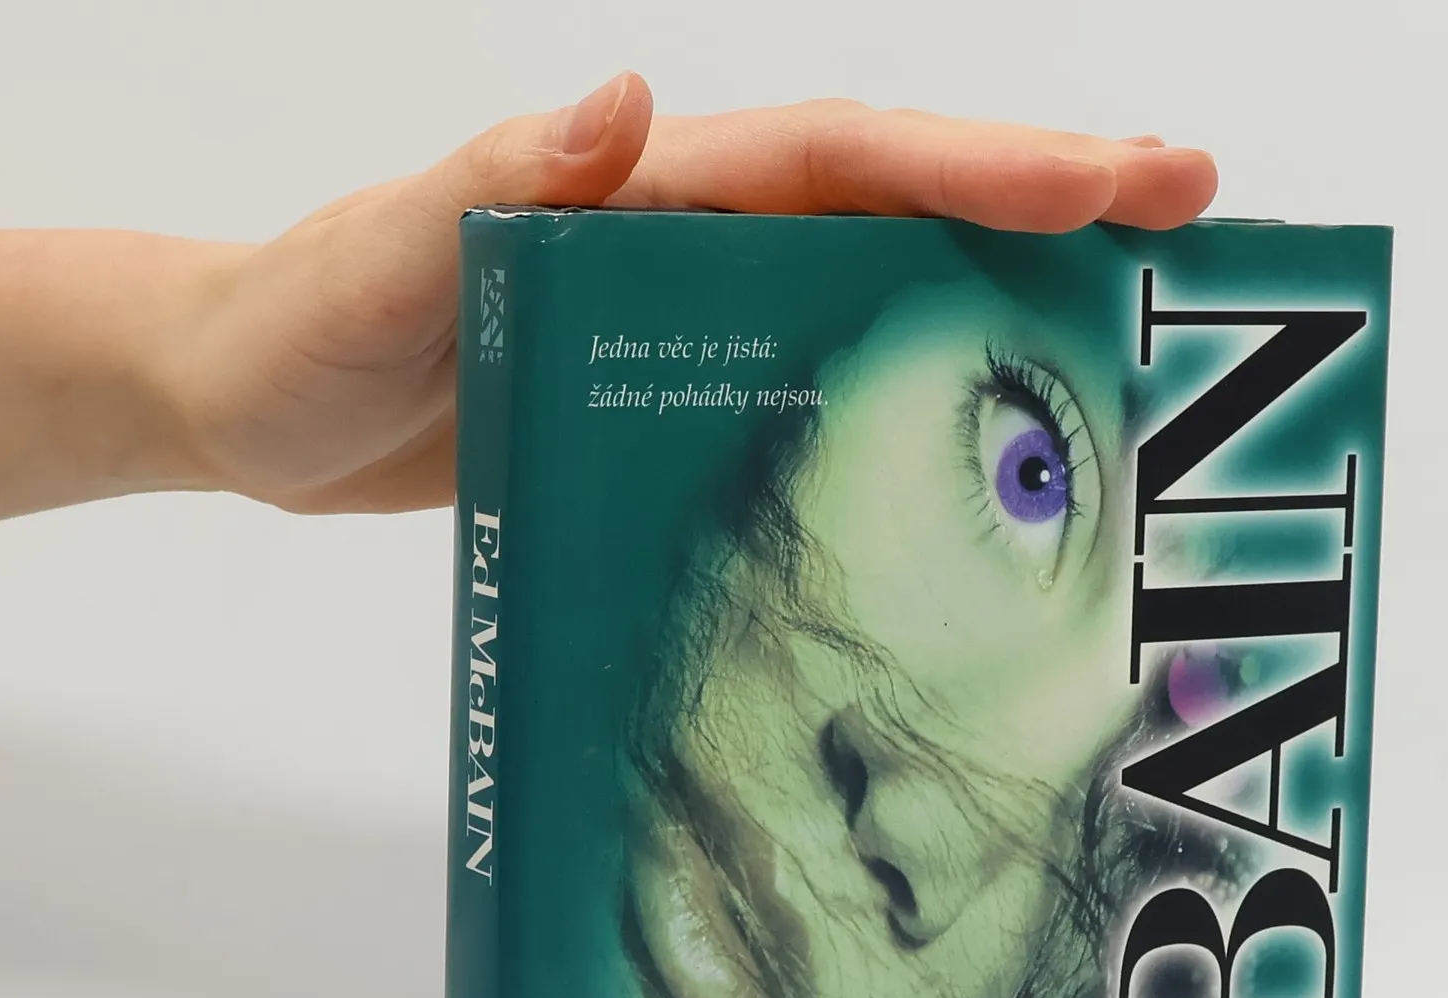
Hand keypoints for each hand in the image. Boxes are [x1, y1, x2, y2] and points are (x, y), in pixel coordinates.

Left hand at [178, 80, 1217, 513]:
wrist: (254, 399)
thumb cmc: (302, 327)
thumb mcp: (379, 262)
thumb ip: (488, 187)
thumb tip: (619, 109)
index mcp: (650, 188)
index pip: (849, 156)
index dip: (987, 162)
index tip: (1123, 179)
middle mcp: (695, 234)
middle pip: (904, 199)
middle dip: (1051, 197)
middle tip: (1193, 222)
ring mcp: (697, 312)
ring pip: (885, 281)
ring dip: (1012, 287)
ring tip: (1136, 324)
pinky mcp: (681, 391)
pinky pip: (826, 374)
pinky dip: (917, 383)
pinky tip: (983, 438)